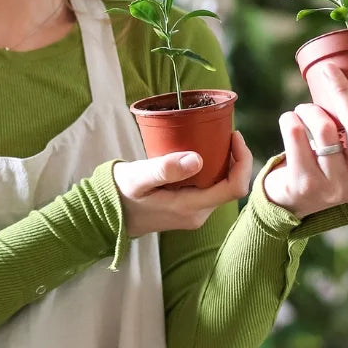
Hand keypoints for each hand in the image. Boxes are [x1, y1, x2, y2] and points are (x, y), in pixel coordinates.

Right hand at [114, 131, 252, 237]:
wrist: (105, 215)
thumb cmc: (120, 194)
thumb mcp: (138, 178)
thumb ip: (165, 169)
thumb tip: (197, 159)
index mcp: (190, 208)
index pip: (234, 188)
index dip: (242, 161)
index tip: (234, 136)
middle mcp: (197, 215)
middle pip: (231, 186)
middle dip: (235, 159)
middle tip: (224, 133)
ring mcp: (193, 214)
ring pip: (221, 187)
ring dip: (223, 164)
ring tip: (213, 139)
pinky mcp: (187, 210)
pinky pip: (209, 188)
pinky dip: (211, 170)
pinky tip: (199, 154)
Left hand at [261, 64, 347, 219]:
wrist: (298, 200)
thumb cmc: (337, 164)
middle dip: (343, 91)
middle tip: (329, 70)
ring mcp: (335, 186)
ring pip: (325, 129)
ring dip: (310, 109)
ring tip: (304, 108)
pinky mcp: (306, 185)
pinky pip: (297, 137)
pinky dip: (291, 120)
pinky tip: (291, 119)